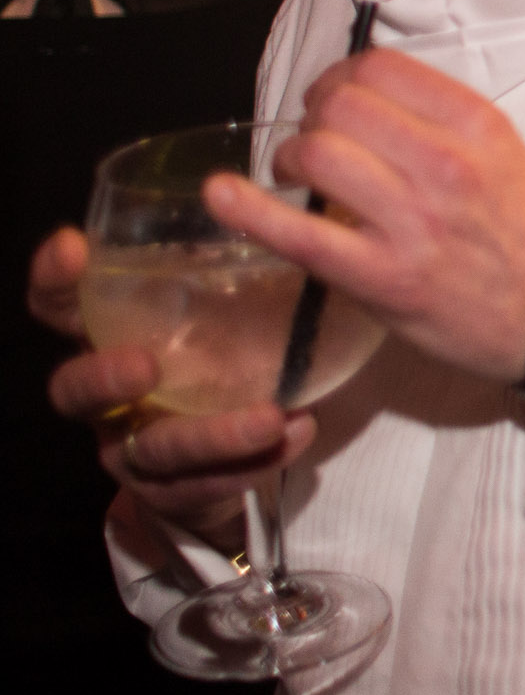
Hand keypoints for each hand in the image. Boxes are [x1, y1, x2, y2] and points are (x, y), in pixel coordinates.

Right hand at [29, 227, 313, 537]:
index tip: (72, 245)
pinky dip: (256, 462)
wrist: (223, 456)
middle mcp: (107, 398)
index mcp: (109, 338)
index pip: (61, 306)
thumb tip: (298, 203)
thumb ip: (228, 268)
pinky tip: (299, 431)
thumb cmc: (217, 355)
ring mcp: (134, 449)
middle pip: (74, 390)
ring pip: (156, 449)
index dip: (55, 279)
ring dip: (214, 435)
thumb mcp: (215, 307)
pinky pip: (208, 485)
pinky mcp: (172, 491)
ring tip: (272, 418)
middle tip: (146, 365)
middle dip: (104, 377)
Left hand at [204, 48, 524, 379]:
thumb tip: (370, 104)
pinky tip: (222, 196)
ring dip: (291, 156)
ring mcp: (414, 222)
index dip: (339, 76)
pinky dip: (248, 211)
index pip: (381, 68)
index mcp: (479, 127)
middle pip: (341, 104)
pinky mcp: (385, 278)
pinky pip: (301, 234)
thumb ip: (446, 124)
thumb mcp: (508, 157)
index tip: (332, 98)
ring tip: (296, 175)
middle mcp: (446, 165)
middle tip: (313, 138)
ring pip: (319, 153)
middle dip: (312, 114)